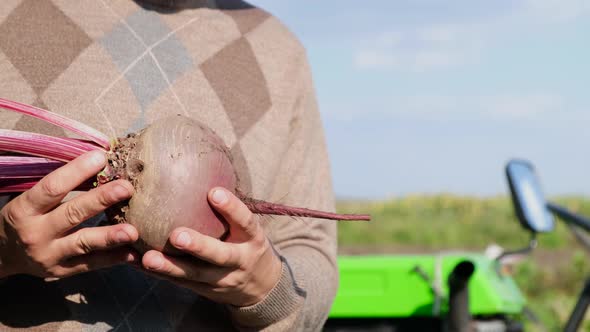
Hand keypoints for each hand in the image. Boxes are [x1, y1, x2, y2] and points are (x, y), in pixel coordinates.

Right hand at [0, 151, 138, 278]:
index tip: (101, 157)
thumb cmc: (24, 217)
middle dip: (101, 200)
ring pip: (83, 244)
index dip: (77, 171)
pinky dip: (114, 259)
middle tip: (126, 188)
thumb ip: (58, 184)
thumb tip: (97, 159)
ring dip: (110, 236)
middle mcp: (35, 233)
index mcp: (24, 209)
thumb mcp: (29, 199)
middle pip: (72, 214)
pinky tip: (134, 253)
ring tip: (133, 231)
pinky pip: (91, 265)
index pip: (52, 187)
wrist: (1, 255)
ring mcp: (49, 255)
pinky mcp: (62, 271)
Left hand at [141, 188, 281, 306]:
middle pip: (220, 255)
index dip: (232, 208)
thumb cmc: (247, 243)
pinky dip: (159, 273)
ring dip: (170, 267)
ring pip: (195, 274)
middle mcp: (239, 260)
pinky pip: (179, 282)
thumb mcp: (248, 228)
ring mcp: (221, 278)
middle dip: (199, 246)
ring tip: (148, 258)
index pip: (246, 222)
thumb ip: (230, 210)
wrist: (260, 286)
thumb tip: (201, 171)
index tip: (214, 192)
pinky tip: (137, 262)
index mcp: (252, 239)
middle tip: (177, 235)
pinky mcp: (204, 289)